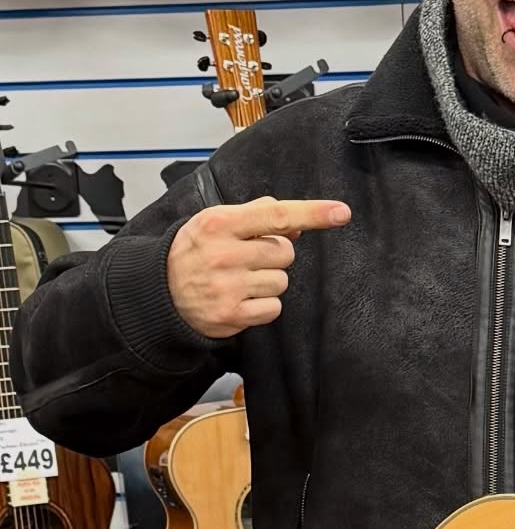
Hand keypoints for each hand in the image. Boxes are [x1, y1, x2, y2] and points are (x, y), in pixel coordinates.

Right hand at [166, 196, 350, 337]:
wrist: (159, 293)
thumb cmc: (195, 252)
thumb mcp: (216, 222)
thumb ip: (257, 216)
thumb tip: (297, 225)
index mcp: (219, 223)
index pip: (277, 215)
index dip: (313, 213)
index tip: (341, 212)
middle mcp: (224, 254)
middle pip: (285, 252)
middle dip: (274, 255)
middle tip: (247, 259)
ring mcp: (228, 287)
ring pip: (282, 281)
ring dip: (268, 281)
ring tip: (239, 280)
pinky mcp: (232, 315)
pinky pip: (274, 307)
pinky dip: (263, 305)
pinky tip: (241, 298)